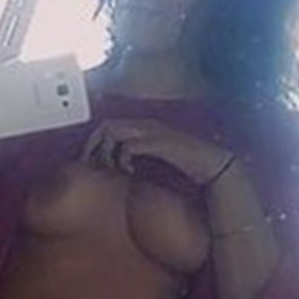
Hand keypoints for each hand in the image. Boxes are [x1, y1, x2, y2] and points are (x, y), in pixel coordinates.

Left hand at [83, 118, 232, 185]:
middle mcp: (146, 125)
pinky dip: (123, 160)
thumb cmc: (182, 164)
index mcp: (143, 127)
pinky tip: (130, 172)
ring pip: (114, 133)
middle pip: (106, 125)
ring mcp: (154, 132)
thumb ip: (134, 157)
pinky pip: (129, 146)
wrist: (211, 165)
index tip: (87, 162)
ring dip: (108, 154)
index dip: (92, 142)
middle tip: (92, 166)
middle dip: (93, 146)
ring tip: (113, 170)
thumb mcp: (152, 159)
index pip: (106, 125)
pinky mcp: (160, 143)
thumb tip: (110, 167)